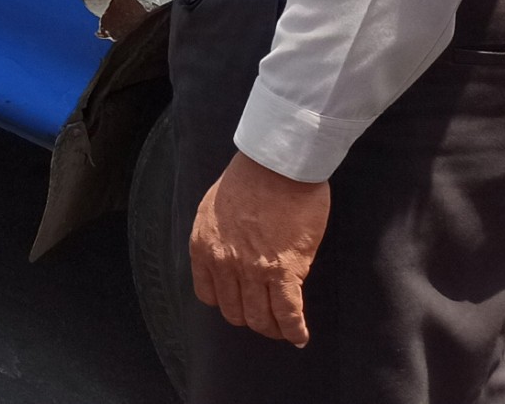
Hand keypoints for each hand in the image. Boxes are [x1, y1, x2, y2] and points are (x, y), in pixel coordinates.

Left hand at [190, 150, 330, 346]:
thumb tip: (228, 256)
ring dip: (274, 329)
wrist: (276, 166)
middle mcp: (223, 264)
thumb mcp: (213, 210)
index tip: (242, 303)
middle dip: (252, 320)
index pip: (209, 295)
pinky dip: (295, 330)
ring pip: (260, 318)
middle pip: (235, 312)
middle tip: (269, 320)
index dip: (228, 303)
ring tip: (285, 330)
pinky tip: (300, 337)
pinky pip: (288, 313)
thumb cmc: (249, 180)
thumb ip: (216, 239)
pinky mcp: (285, 271)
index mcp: (203, 248)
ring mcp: (253, 270)